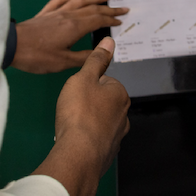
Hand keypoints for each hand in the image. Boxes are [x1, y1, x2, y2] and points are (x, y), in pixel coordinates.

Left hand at [12, 0, 127, 73]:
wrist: (11, 46)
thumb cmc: (36, 56)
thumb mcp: (63, 62)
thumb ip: (84, 57)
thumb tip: (103, 52)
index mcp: (74, 27)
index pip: (98, 19)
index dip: (111, 19)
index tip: (121, 20)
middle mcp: (67, 15)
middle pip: (92, 8)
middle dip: (108, 8)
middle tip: (122, 8)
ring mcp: (55, 12)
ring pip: (79, 0)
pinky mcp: (45, 13)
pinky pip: (61, 0)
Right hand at [33, 38, 130, 195]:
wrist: (78, 154)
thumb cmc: (79, 113)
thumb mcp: (83, 78)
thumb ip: (96, 60)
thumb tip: (110, 41)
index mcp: (120, 94)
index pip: (104, 81)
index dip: (86, 85)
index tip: (75, 93)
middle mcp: (124, 114)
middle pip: (102, 102)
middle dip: (87, 104)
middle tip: (71, 110)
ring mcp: (118, 136)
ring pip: (100, 122)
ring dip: (87, 123)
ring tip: (71, 127)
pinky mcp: (108, 153)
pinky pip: (96, 141)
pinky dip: (87, 140)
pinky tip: (74, 142)